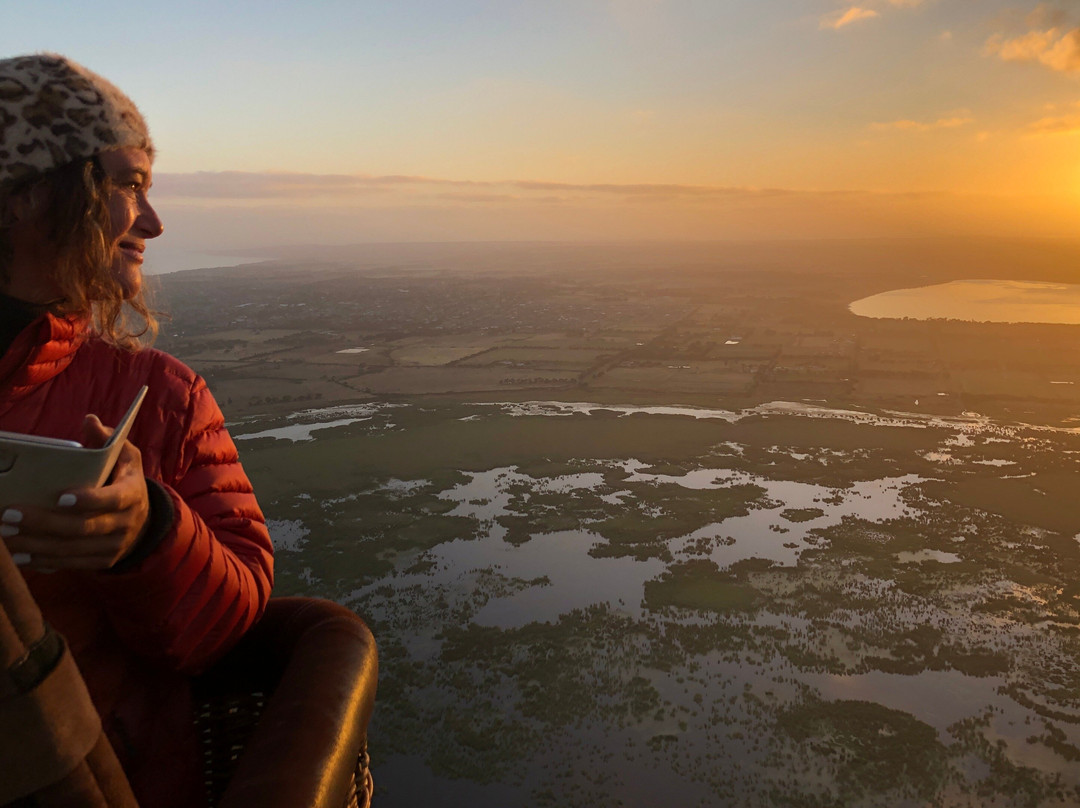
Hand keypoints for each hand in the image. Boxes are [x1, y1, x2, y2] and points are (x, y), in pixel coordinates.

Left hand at [2, 414, 150, 570]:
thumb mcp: (125, 457)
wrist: (144, 520)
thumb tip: (89, 421)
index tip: (59, 497)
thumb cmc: (124, 480)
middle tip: (10, 514)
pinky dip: (43, 561)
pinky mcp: (103, 561)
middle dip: (44, 523)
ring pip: (72, 549)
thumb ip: (107, 439)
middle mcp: (126, 523)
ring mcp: (115, 545)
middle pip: (83, 528)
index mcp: (132, 494)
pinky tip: (19, 555)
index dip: (88, 500)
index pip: (113, 499)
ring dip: (36, 544)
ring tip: (6, 535)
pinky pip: (71, 564)